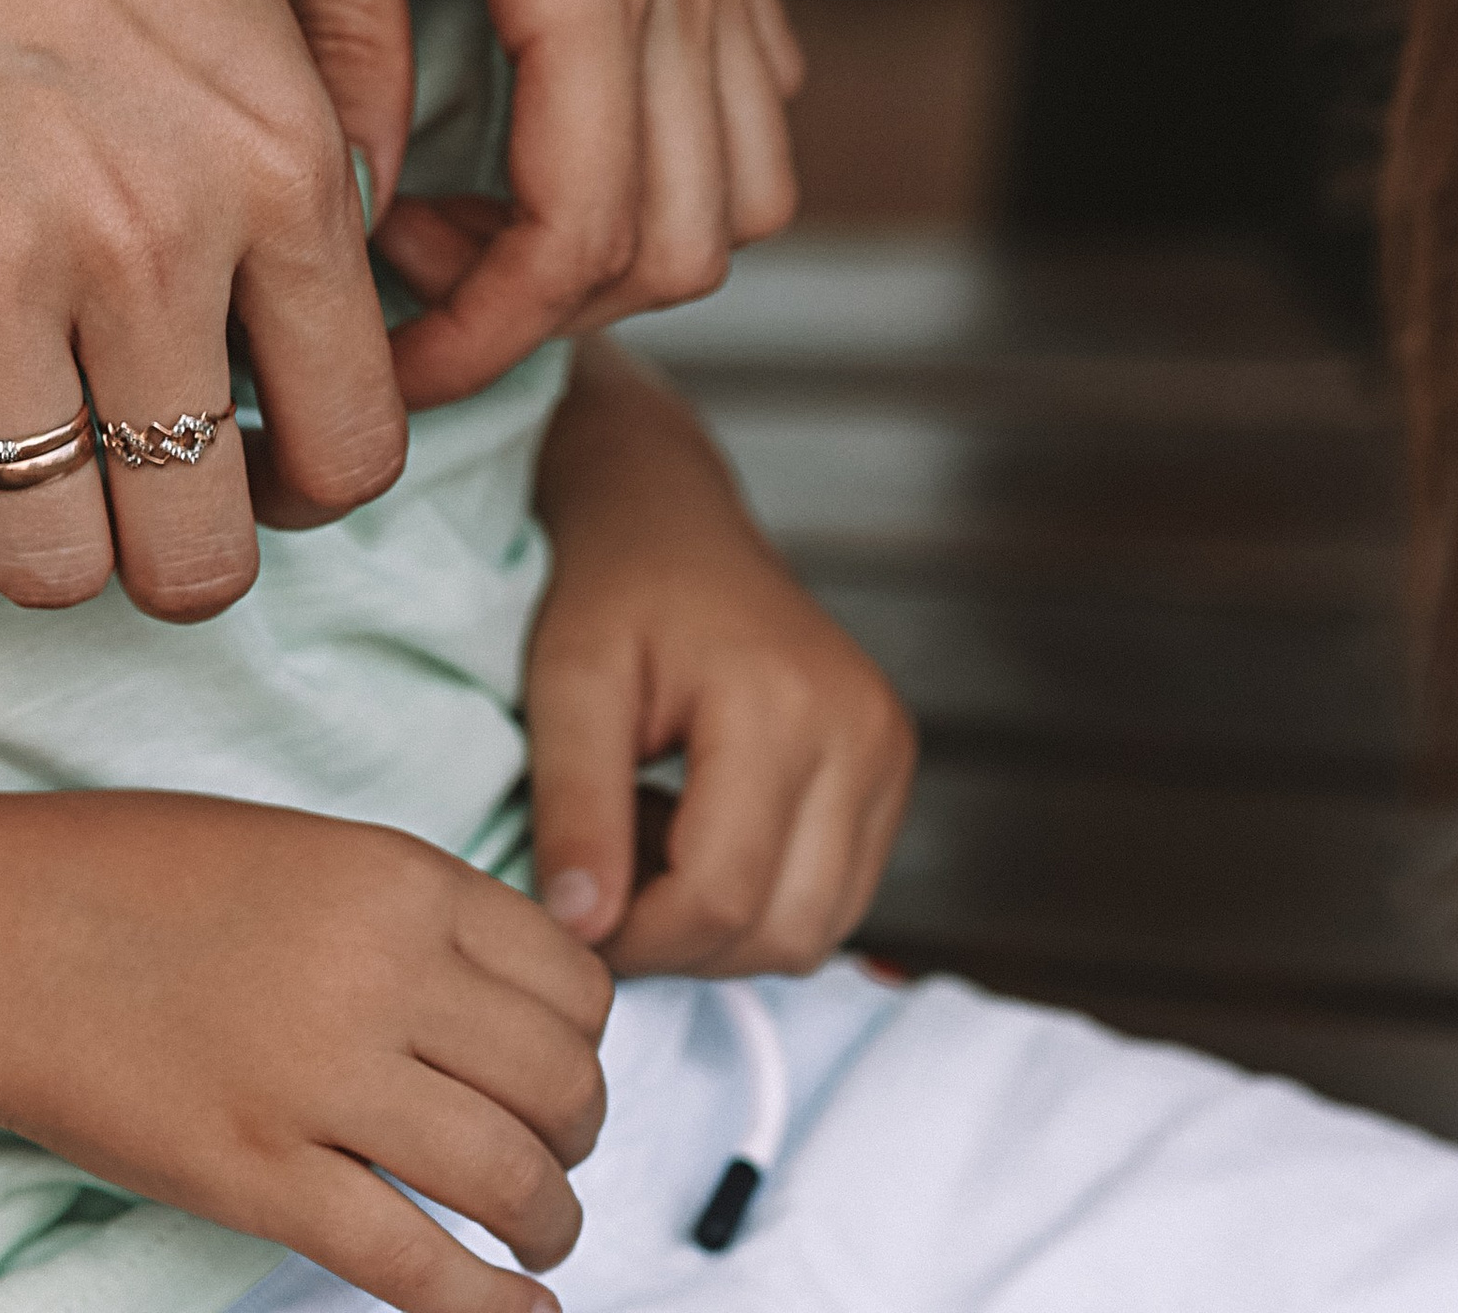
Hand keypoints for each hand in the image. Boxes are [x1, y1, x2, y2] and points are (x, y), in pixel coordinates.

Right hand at [0, 0, 407, 622]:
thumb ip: (297, 148)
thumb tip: (326, 295)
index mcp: (275, 160)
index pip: (354, 448)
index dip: (316, 472)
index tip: (270, 440)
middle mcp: (148, 244)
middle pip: (203, 557)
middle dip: (194, 541)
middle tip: (157, 473)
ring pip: (53, 568)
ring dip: (58, 534)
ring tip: (46, 446)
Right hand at [0, 792, 610, 1312]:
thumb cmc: (134, 878)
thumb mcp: (301, 847)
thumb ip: (404, 910)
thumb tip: (499, 995)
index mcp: (399, 877)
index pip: (572, 978)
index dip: (585, 1042)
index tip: (563, 1070)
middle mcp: (381, 970)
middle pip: (560, 1080)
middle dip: (579, 1136)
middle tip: (555, 1158)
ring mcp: (321, 1077)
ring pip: (509, 1175)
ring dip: (549, 1222)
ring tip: (539, 1236)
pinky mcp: (260, 1176)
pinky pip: (413, 1262)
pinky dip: (486, 1307)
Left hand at [247, 0, 801, 422]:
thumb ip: (344, 23)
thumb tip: (343, 200)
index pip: (592, 228)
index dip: (489, 331)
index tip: (373, 353)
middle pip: (685, 231)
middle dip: (549, 297)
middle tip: (393, 264)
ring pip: (738, 167)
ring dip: (620, 225)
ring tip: (459, 193)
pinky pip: (745, 68)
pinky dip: (668, 139)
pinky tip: (534, 103)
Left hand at [523, 346, 912, 974]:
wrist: (669, 518)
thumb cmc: (612, 586)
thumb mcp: (566, 681)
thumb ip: (574, 805)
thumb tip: (583, 930)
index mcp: (782, 702)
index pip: (719, 898)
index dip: (636, 936)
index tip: (573, 910)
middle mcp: (860, 731)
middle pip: (780, 932)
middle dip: (680, 939)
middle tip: (608, 869)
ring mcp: (888, 752)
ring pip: (815, 932)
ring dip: (724, 924)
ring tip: (655, 836)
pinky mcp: (891, 770)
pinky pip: (835, 899)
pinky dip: (764, 899)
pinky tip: (703, 831)